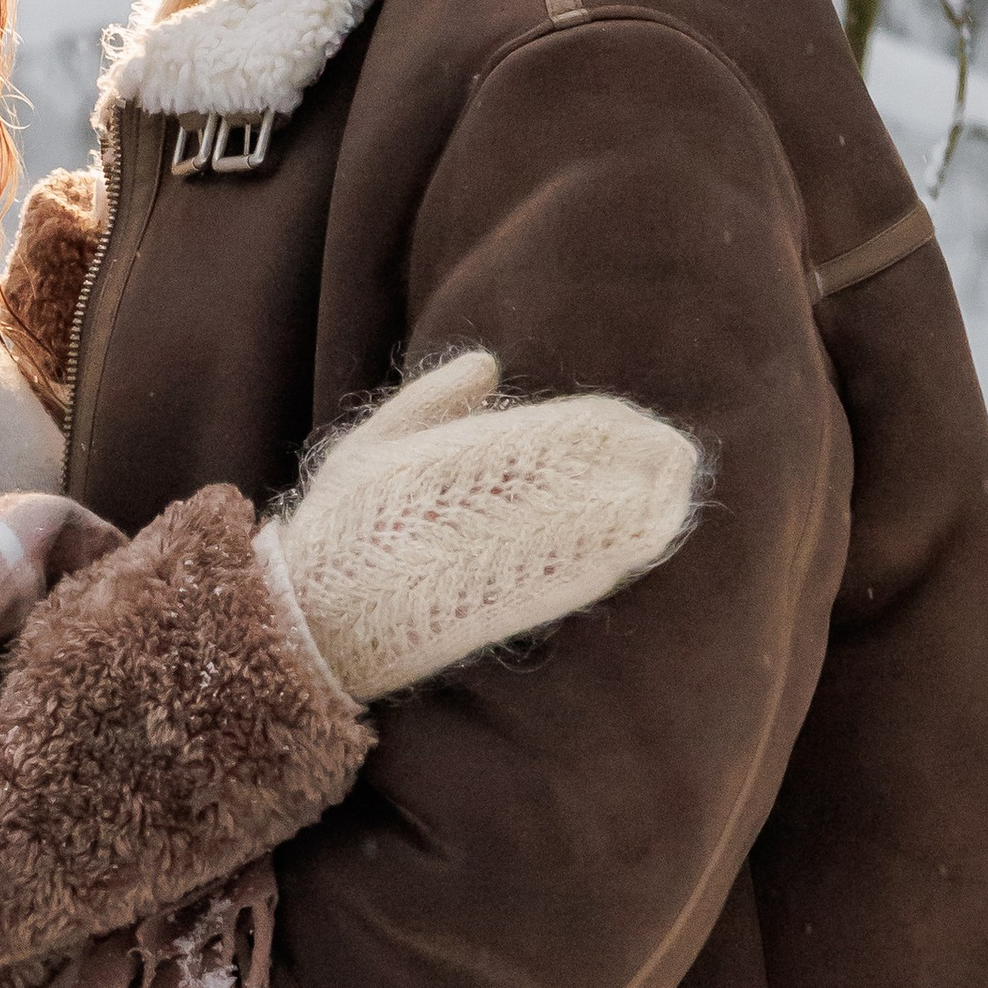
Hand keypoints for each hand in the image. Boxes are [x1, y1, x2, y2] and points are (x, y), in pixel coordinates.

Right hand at [259, 348, 699, 705]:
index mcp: (433, 462)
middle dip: (629, 467)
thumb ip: (431, 403)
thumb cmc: (336, 531)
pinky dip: (599, 570)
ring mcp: (472, 563)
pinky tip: (634, 558)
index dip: (598, 428)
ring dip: (632, 517)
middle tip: (681, 456)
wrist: (306, 624)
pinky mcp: (481, 616)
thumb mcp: (367, 449)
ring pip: (570, 532)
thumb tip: (487, 363)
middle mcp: (456, 507)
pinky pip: (552, 587)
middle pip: (566, 478)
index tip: (640, 424)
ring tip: (676, 501)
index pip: (537, 435)